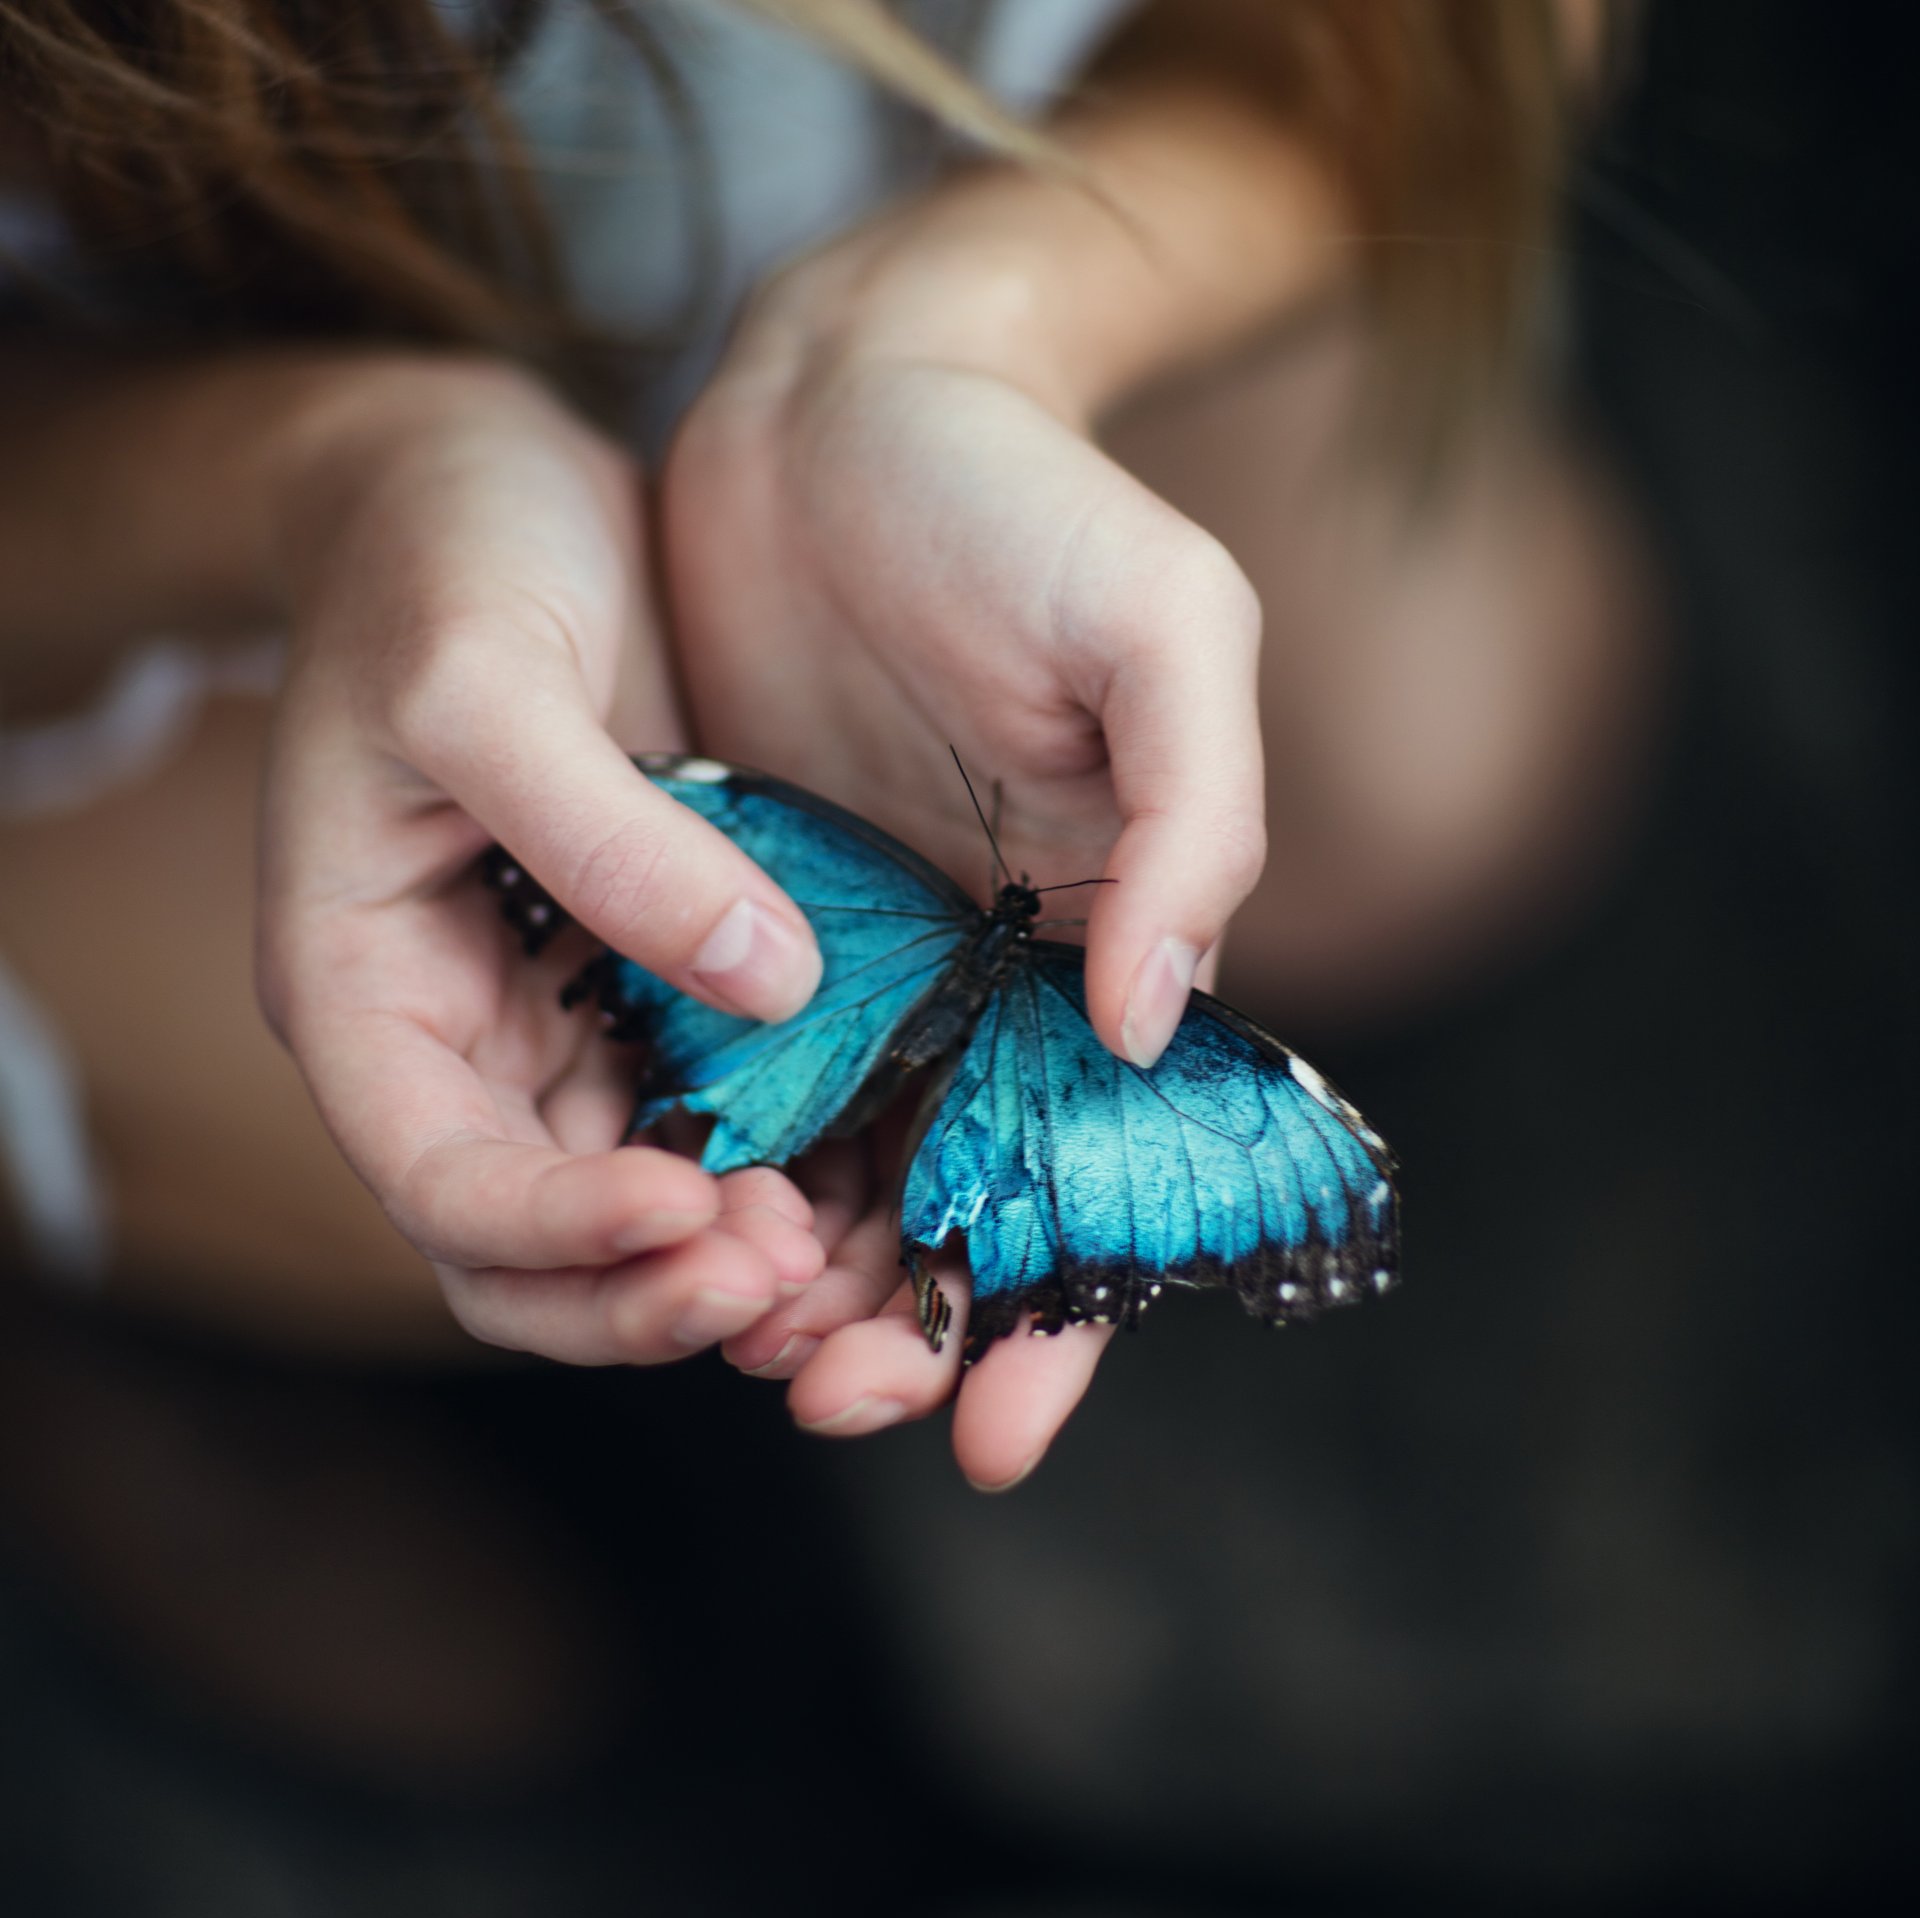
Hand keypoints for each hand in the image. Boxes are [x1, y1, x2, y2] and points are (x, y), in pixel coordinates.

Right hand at [255, 358, 827, 1359]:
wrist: (478, 481)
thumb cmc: (438, 558)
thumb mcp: (485, 680)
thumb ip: (608, 840)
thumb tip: (768, 985)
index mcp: (363, 988)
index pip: (439, 1182)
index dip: (556, 1229)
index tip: (692, 1205)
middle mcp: (454, 1035)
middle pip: (527, 1252)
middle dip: (646, 1287)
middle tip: (785, 1275)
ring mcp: (550, 1017)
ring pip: (627, 1207)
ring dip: (721, 1249)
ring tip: (834, 1247)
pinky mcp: (641, 978)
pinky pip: (704, 1113)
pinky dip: (769, 1162)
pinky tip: (857, 1161)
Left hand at [664, 237, 1266, 1481]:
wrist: (839, 402)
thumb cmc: (1024, 502)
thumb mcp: (1163, 626)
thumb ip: (1196, 825)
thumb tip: (1158, 1027)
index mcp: (1122, 938)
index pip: (1110, 1173)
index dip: (1069, 1318)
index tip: (994, 1435)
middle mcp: (1001, 977)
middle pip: (973, 1206)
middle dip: (920, 1333)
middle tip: (839, 1402)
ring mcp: (873, 957)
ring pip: (851, 1171)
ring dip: (815, 1286)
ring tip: (757, 1356)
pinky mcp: (755, 914)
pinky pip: (745, 1076)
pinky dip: (729, 1174)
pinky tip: (686, 1237)